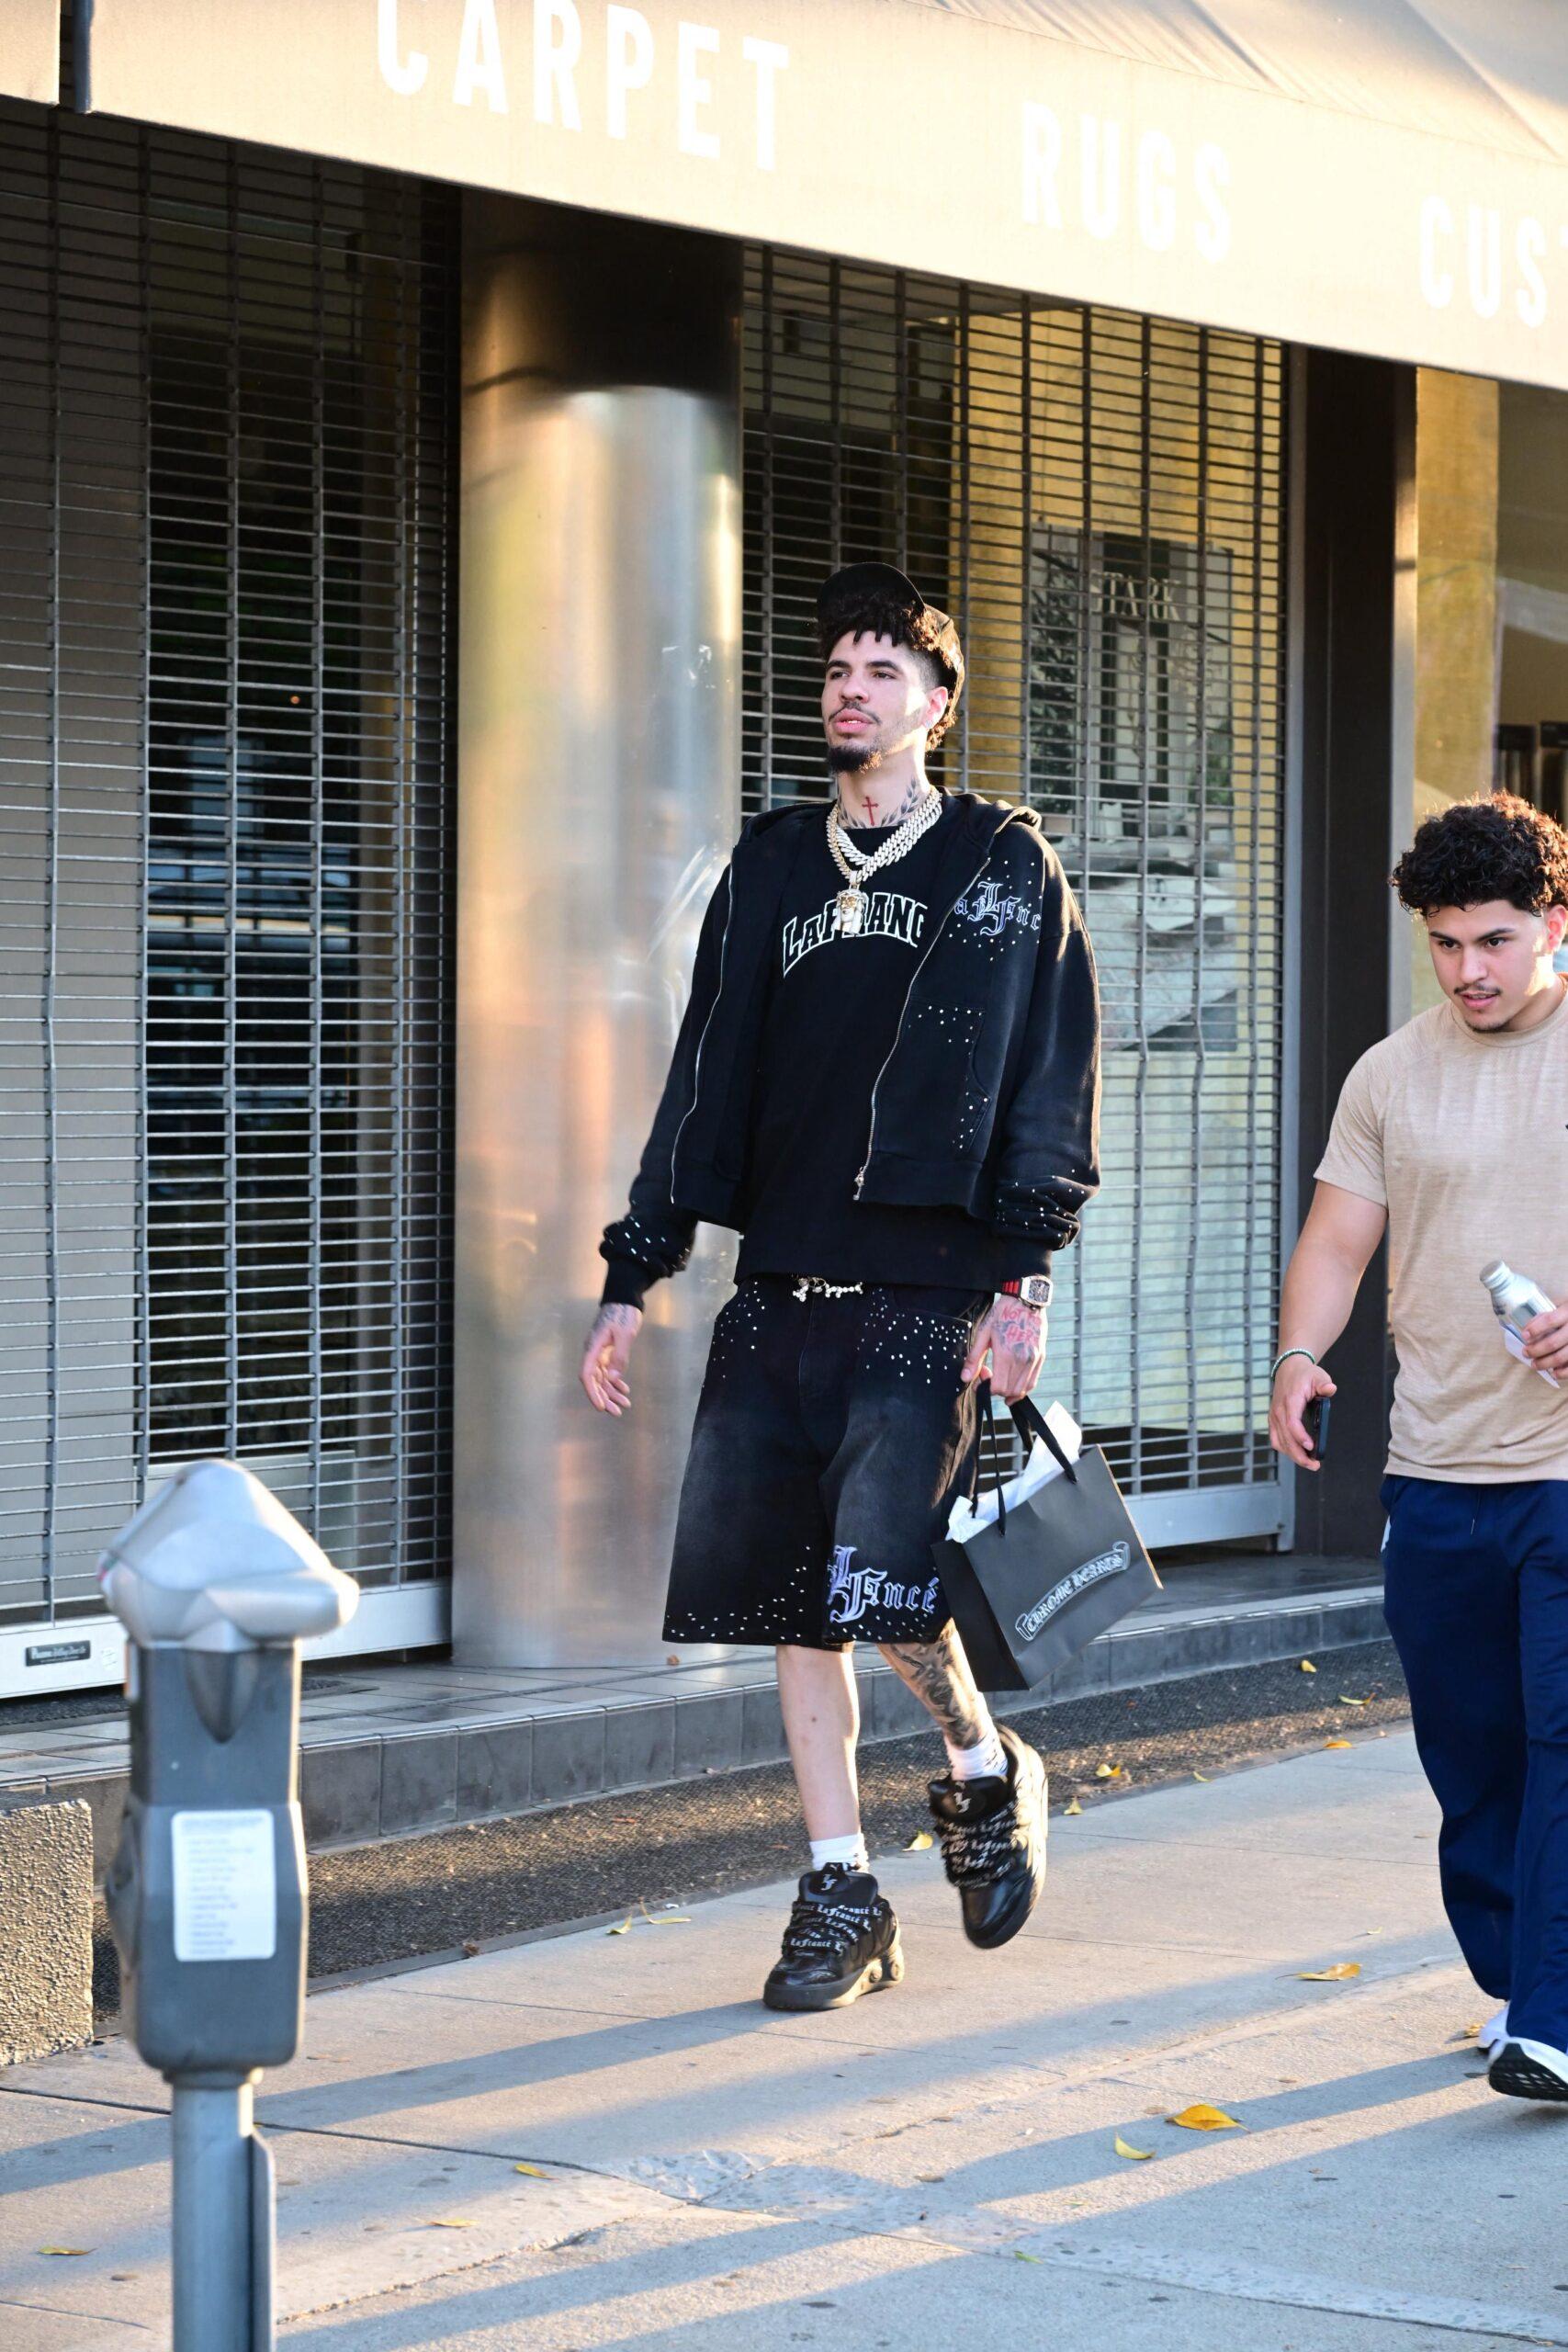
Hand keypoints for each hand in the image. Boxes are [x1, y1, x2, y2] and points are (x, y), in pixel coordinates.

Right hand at [579, 1304, 641, 1415]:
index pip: (587, 1374)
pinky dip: (615, 1382)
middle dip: (604, 1397)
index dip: (592, 1392)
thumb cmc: (623, 1313)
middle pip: (595, 1380)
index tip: (600, 1407)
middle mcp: (593, 1352)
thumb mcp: (625, 1334)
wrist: (624, 1299)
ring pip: (602, 1378)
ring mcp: (599, 1353)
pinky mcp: (607, 1352)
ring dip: (612, 1392)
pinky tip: (624, 1390)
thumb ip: (619, 1356)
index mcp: (593, 1347)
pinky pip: (608, 1371)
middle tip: (617, 1412)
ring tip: (625, 1405)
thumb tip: (612, 1379)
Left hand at [963, 1297, 1045, 1404]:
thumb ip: (974, 1358)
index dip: (986, 1388)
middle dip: (996, 1390)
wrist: (1026, 1300)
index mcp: (1005, 1354)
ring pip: (1022, 1390)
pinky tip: (1013, 1382)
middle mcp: (1022, 1360)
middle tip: (989, 1374)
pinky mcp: (1041, 1357)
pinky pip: (1032, 1382)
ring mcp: (1033, 1359)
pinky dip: (1022, 1387)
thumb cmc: (1002, 1314)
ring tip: (1001, 1378)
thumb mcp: (984, 1333)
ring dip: (1009, 1391)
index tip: (981, 1377)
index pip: (997, 1388)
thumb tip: (965, 1378)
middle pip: (1009, 1392)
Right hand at [1268, 1354, 1335, 1470]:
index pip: (1292, 1423)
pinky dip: (1285, 1449)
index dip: (1300, 1437)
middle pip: (1285, 1438)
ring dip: (1293, 1455)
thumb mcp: (1318, 1375)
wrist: (1288, 1368)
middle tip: (1314, 1465)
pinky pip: (1276, 1439)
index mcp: (1290, 1400)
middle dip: (1299, 1454)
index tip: (1312, 1447)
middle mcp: (1279, 1411)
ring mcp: (1274, 1417)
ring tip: (1309, 1463)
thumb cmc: (1305, 1374)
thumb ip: (1324, 1384)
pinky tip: (1297, 1454)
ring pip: (1279, 1442)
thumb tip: (1331, 1389)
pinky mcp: (1273, 1421)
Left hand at [1522, 1298, 1567, 1379]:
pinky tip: (1554, 1373)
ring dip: (1545, 1363)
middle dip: (1536, 1350)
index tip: (1524, 1336)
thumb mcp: (1563, 1306)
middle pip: (1553, 1342)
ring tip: (1535, 1364)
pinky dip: (1563, 1372)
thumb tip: (1528, 1327)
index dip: (1535, 1329)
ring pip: (1562, 1357)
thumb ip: (1547, 1315)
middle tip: (1526, 1353)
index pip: (1550, 1320)